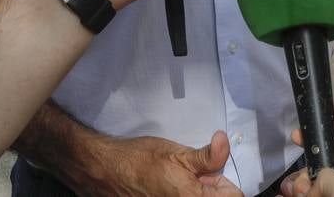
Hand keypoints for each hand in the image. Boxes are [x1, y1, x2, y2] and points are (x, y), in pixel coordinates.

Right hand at [81, 131, 241, 195]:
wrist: (107, 171)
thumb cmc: (139, 159)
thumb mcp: (176, 152)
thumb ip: (207, 156)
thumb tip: (226, 142)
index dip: (226, 183)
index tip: (213, 173)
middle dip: (212, 189)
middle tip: (196, 176)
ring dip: (197, 192)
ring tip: (180, 182)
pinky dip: (182, 195)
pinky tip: (170, 188)